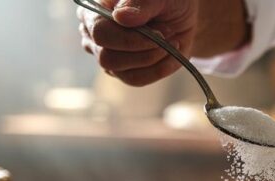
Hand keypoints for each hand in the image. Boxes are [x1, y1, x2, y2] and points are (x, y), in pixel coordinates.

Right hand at [78, 0, 197, 85]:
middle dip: (144, 52)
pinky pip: (137, 79)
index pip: (100, 32)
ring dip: (154, 60)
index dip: (129, 40)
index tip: (158, 35)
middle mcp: (94, 35)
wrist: (181, 15)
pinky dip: (160, 69)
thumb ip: (140, 4)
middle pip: (107, 58)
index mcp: (94, 10)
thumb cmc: (167, 1)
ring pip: (124, 73)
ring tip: (171, 41)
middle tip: (167, 35)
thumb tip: (120, 17)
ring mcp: (106, 56)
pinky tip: (171, 55)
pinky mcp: (122, 71)